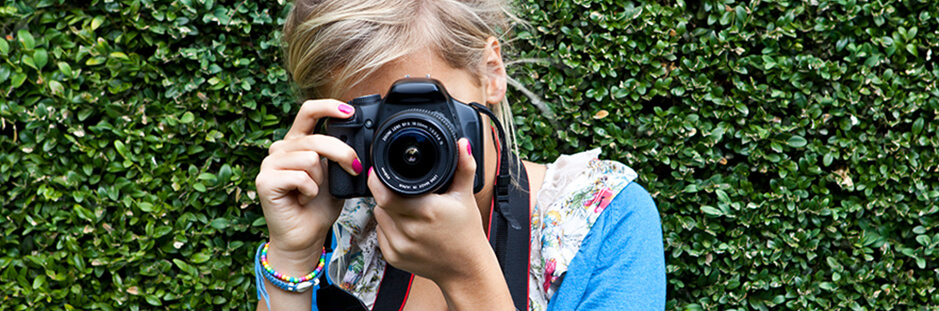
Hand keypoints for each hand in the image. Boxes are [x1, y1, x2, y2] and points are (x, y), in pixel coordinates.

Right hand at [255, 99, 361, 259]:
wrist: (306, 236)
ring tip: (312, 192)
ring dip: (320, 180)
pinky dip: (310, 191)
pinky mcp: (265, 181)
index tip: (350, 112)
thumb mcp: (335, 174)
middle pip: (317, 139)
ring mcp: (270, 164)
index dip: (329, 106)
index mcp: (297, 142)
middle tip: (353, 168)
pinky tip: (303, 199)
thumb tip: (356, 142)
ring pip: (310, 158)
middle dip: (342, 154)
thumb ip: (339, 155)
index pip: (308, 111)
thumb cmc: (318, 206)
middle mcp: (281, 149)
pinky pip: (300, 177)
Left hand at [369, 138, 512, 308]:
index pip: (385, 194)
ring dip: (387, 209)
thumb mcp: (465, 196)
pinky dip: (388, 226)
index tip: (380, 172)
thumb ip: (463, 166)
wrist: (465, 270)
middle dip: (387, 192)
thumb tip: (462, 144)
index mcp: (426, 212)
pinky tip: (406, 225)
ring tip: (408, 208)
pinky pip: (380, 233)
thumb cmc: (466, 234)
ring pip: (378, 216)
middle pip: (381, 202)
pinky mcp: (393, 258)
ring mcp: (399, 247)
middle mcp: (410, 231)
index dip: (379, 180)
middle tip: (404, 191)